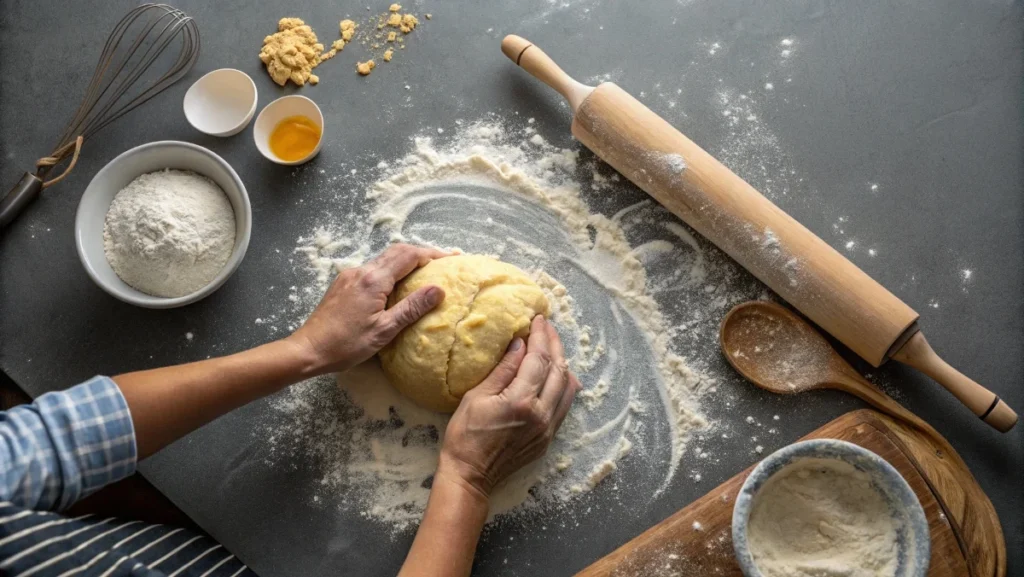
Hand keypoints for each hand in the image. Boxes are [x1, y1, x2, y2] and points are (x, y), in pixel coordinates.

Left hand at [288, 244, 448, 373]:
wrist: (308, 349)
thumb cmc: (346, 344)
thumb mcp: (385, 330)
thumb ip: (412, 307)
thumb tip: (438, 289)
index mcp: (374, 280)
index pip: (409, 255)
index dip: (432, 254)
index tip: (452, 258)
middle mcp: (361, 270)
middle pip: (397, 252)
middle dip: (422, 253)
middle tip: (443, 261)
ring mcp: (350, 275)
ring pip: (384, 259)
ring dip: (406, 261)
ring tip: (425, 271)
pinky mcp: (343, 283)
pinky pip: (373, 269)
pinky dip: (391, 270)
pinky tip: (398, 284)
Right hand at [438, 315, 581, 497]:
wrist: (470, 475)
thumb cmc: (465, 436)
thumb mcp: (476, 397)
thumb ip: (503, 370)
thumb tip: (520, 344)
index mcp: (521, 401)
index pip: (538, 359)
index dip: (540, 336)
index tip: (538, 320)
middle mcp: (541, 414)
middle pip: (558, 370)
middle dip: (554, 344)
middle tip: (547, 327)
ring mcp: (548, 428)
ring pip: (567, 387)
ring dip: (562, 363)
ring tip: (554, 346)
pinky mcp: (549, 438)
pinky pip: (564, 405)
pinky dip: (564, 385)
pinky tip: (559, 374)